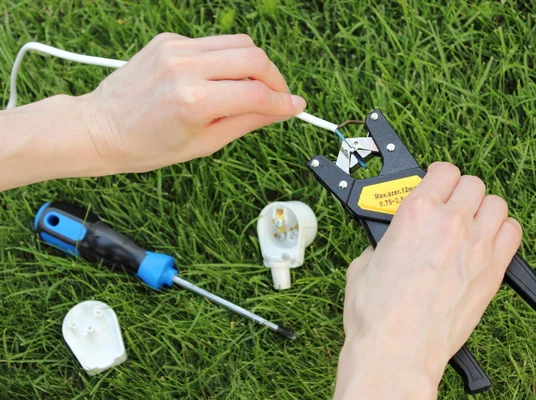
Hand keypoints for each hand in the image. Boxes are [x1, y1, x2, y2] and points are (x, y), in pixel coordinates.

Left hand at [79, 33, 305, 172]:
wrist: (100, 129)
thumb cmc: (146, 146)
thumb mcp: (204, 144)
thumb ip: (248, 121)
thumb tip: (282, 109)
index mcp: (193, 100)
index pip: (256, 93)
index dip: (283, 102)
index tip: (295, 107)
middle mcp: (185, 67)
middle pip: (253, 57)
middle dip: (274, 78)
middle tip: (277, 97)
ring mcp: (175, 48)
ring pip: (238, 43)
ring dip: (253, 65)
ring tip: (251, 88)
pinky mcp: (168, 40)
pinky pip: (213, 44)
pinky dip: (225, 61)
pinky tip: (217, 81)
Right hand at [334, 162, 522, 398]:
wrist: (397, 348)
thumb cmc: (377, 312)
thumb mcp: (364, 263)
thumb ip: (383, 243)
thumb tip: (389, 243)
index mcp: (415, 212)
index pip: (442, 170)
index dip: (437, 177)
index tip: (433, 186)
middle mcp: (450, 222)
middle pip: (472, 184)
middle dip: (459, 192)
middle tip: (448, 207)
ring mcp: (477, 246)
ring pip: (496, 203)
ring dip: (482, 209)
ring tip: (470, 224)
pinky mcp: (493, 271)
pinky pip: (512, 233)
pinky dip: (502, 232)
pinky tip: (487, 243)